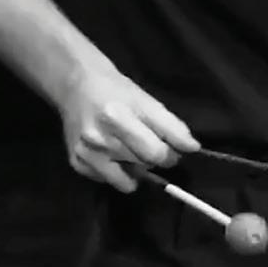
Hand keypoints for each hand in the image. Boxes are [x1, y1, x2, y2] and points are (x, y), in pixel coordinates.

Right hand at [58, 60, 199, 192]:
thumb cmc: (116, 89)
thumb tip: (192, 147)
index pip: (158, 149)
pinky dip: (118, 172)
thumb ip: (169, 124)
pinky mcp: (77, 163)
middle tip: (159, 148)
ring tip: (134, 150)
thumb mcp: (145, 99)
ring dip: (139, 168)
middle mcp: (102, 135)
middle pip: (147, 162)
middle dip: (161, 158)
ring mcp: (87, 152)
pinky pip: (109, 181)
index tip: (183, 149)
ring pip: (130, 178)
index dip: (176, 151)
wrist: (76, 84)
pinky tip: (113, 154)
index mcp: (121, 114)